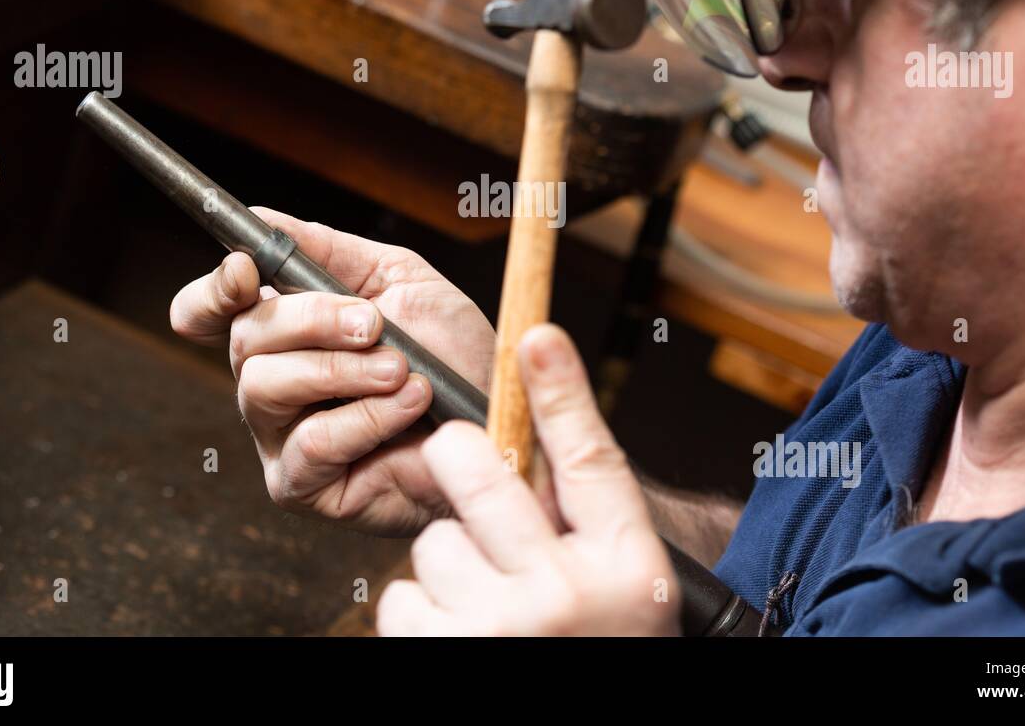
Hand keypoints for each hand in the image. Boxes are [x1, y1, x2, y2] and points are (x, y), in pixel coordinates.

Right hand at [170, 207, 494, 536]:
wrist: (500, 419)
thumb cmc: (454, 354)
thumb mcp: (399, 279)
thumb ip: (328, 250)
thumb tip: (261, 219)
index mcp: (284, 331)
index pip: (208, 311)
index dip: (213, 291)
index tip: (245, 271)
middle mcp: (270, 383)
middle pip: (242, 339)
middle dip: (311, 320)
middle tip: (374, 325)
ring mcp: (280, 438)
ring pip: (264, 387)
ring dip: (341, 369)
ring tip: (401, 369)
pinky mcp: (303, 486)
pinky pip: (312, 442)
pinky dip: (367, 416)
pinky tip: (410, 404)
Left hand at [377, 324, 679, 635]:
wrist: (600, 719)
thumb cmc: (605, 642)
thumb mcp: (623, 579)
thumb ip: (585, 510)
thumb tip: (540, 414)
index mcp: (624, 567)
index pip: (592, 461)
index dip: (562, 392)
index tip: (537, 336)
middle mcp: (564, 598)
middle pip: (477, 477)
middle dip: (458, 461)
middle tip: (459, 462)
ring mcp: (498, 633)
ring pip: (432, 544)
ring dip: (449, 564)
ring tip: (485, 598)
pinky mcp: (442, 657)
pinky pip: (399, 600)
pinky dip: (422, 612)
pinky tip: (460, 631)